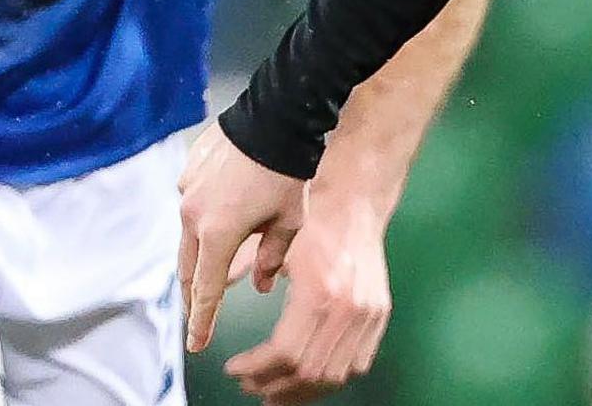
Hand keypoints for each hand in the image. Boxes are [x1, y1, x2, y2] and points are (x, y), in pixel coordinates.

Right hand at [178, 122, 307, 357]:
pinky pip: (191, 206)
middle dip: (193, 296)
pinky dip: (200, 222)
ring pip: (186, 238)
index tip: (196, 344)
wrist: (276, 116)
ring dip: (196, 259)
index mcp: (217, 234)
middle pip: (188, 268)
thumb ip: (271, 258)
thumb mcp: (289, 222)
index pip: (206, 291)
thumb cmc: (287, 172)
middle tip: (197, 316)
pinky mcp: (188, 172)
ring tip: (203, 278)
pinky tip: (215, 222)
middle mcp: (193, 215)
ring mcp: (187, 192)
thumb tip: (260, 284)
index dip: (201, 321)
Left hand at [227, 194, 393, 404]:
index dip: (256, 370)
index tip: (235, 370)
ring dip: (301, 390)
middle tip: (250, 386)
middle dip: (274, 386)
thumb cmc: (316, 222)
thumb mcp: (277, 248)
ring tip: (275, 390)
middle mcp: (347, 309)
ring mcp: (367, 315)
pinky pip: (356, 365)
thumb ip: (248, 276)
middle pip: (309, 372)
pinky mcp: (378, 316)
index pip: (284, 353)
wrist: (355, 205)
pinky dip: (329, 378)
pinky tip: (307, 378)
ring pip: (334, 376)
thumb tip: (213, 297)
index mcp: (319, 292)